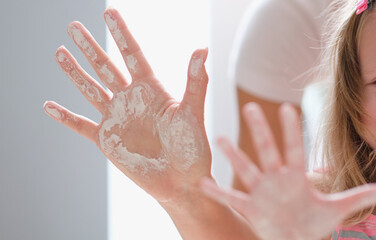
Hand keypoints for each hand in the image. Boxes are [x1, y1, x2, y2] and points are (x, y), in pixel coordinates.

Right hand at [43, 8, 210, 202]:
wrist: (183, 182)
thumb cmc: (193, 148)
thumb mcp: (193, 112)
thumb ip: (196, 81)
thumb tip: (203, 48)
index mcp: (152, 90)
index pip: (132, 54)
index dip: (120, 33)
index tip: (109, 11)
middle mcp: (132, 100)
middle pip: (106, 67)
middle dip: (89, 47)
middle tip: (73, 25)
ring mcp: (118, 119)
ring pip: (91, 89)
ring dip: (75, 72)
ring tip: (60, 52)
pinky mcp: (107, 140)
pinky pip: (81, 125)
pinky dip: (65, 117)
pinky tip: (49, 105)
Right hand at [200, 103, 375, 239]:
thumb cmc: (314, 223)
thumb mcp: (338, 209)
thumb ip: (359, 198)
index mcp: (296, 175)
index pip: (295, 148)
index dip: (293, 130)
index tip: (291, 107)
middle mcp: (276, 179)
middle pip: (267, 150)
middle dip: (260, 130)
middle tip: (250, 105)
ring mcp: (261, 192)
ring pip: (247, 169)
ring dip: (234, 156)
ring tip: (220, 137)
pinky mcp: (251, 209)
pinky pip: (232, 199)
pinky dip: (217, 193)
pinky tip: (203, 182)